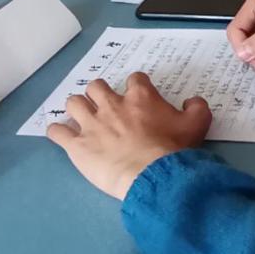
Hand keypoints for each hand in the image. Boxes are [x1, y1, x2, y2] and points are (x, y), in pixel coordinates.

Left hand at [46, 74, 211, 199]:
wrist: (152, 174)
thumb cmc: (174, 148)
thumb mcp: (198, 124)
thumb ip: (197, 107)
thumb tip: (192, 101)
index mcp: (140, 97)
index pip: (135, 79)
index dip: (136, 87)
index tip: (139, 98)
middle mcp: (112, 104)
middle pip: (96, 86)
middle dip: (99, 94)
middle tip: (107, 107)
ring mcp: (91, 124)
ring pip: (74, 103)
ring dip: (78, 108)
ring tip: (83, 118)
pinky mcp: (76, 144)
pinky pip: (57, 131)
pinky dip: (58, 131)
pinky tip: (62, 135)